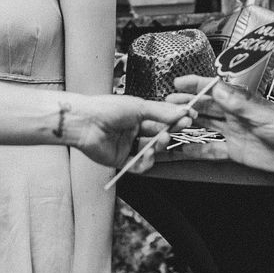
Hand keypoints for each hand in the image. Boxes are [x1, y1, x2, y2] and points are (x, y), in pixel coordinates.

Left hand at [68, 94, 192, 167]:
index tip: (188, 119)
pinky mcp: (120, 160)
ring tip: (160, 141)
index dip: (174, 122)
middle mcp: (132, 131)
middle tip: (175, 132)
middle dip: (168, 136)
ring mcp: (126, 146)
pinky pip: (138, 166)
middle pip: (157, 138)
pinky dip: (146, 162)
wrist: (85, 122)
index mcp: (136, 116)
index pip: (161, 121)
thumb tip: (183, 112)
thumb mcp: (138, 106)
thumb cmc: (107, 109)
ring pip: (150, 152)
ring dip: (158, 148)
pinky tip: (148, 155)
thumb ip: (161, 112)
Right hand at [169, 75, 273, 179]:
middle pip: (206, 107)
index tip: (180, 82)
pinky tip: (185, 149)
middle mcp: (235, 115)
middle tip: (168, 103)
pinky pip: (212, 150)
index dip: (197, 85)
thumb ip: (239, 105)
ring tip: (171, 122)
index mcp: (243, 102)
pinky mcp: (236, 151)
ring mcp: (234, 133)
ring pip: (206, 126)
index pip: (215, 90)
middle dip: (186, 103)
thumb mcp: (263, 116)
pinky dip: (198, 150)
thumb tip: (218, 90)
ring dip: (189, 123)